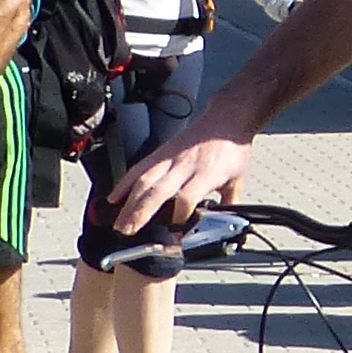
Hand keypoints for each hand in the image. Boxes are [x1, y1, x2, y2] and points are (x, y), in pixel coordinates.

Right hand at [115, 125, 253, 229]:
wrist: (227, 118)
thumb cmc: (232, 149)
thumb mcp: (238, 181)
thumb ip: (229, 205)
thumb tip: (224, 226)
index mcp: (207, 173)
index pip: (187, 197)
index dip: (180, 217)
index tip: (177, 233)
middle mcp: (185, 165)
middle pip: (158, 190)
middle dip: (140, 212)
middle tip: (128, 231)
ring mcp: (170, 158)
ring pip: (144, 180)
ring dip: (128, 202)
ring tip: (119, 222)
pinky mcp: (161, 152)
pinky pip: (139, 168)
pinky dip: (124, 183)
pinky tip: (114, 197)